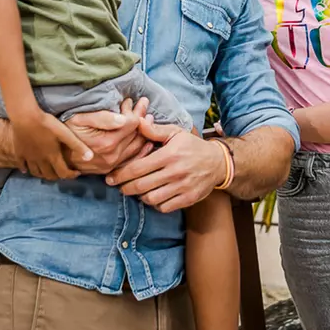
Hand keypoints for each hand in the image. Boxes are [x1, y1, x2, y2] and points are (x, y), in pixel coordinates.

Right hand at [10, 107, 92, 180]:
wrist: (25, 117)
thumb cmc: (46, 124)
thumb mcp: (65, 133)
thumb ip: (77, 145)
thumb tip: (90, 158)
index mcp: (52, 157)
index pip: (63, 173)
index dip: (71, 175)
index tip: (76, 173)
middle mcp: (40, 161)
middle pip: (49, 175)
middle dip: (58, 176)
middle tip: (63, 172)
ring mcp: (28, 158)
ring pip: (36, 173)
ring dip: (43, 175)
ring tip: (48, 171)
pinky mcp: (19, 153)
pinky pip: (21, 166)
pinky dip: (25, 169)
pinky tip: (26, 169)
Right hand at [64, 99, 147, 174]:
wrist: (51, 152)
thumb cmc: (63, 131)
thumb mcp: (79, 118)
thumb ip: (103, 118)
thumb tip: (125, 118)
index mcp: (107, 142)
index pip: (132, 124)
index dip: (135, 110)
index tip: (133, 100)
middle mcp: (111, 157)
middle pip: (136, 135)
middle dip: (142, 118)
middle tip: (144, 104)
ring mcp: (110, 165)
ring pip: (137, 148)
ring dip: (143, 132)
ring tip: (147, 118)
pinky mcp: (108, 169)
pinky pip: (131, 159)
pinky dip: (140, 148)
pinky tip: (145, 140)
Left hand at [105, 118, 226, 212]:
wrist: (218, 162)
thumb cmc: (192, 146)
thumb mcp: (176, 133)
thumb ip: (155, 130)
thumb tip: (136, 122)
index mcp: (169, 154)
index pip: (138, 168)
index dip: (120, 174)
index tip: (111, 177)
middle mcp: (175, 172)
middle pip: (141, 186)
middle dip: (125, 188)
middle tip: (119, 186)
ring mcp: (182, 187)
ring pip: (151, 198)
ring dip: (140, 196)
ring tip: (136, 190)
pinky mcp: (188, 199)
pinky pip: (164, 207)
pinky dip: (155, 204)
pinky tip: (153, 196)